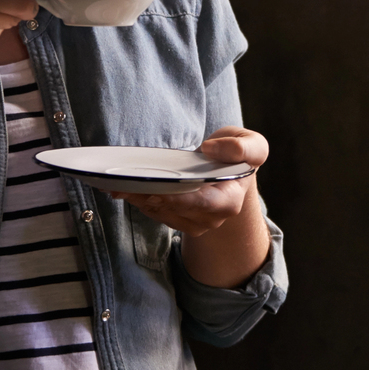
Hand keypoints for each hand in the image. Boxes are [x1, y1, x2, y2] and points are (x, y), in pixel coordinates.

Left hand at [113, 127, 268, 237]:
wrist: (231, 172)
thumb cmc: (238, 156)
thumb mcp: (253, 145)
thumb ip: (244, 147)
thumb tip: (210, 150)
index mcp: (230, 201)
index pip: (201, 203)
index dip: (177, 197)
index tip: (154, 187)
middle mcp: (212, 219)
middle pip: (174, 210)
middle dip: (147, 197)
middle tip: (121, 185)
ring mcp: (194, 224)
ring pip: (161, 213)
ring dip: (137, 199)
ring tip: (115, 184)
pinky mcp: (179, 221)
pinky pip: (155, 213)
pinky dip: (138, 200)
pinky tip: (121, 189)